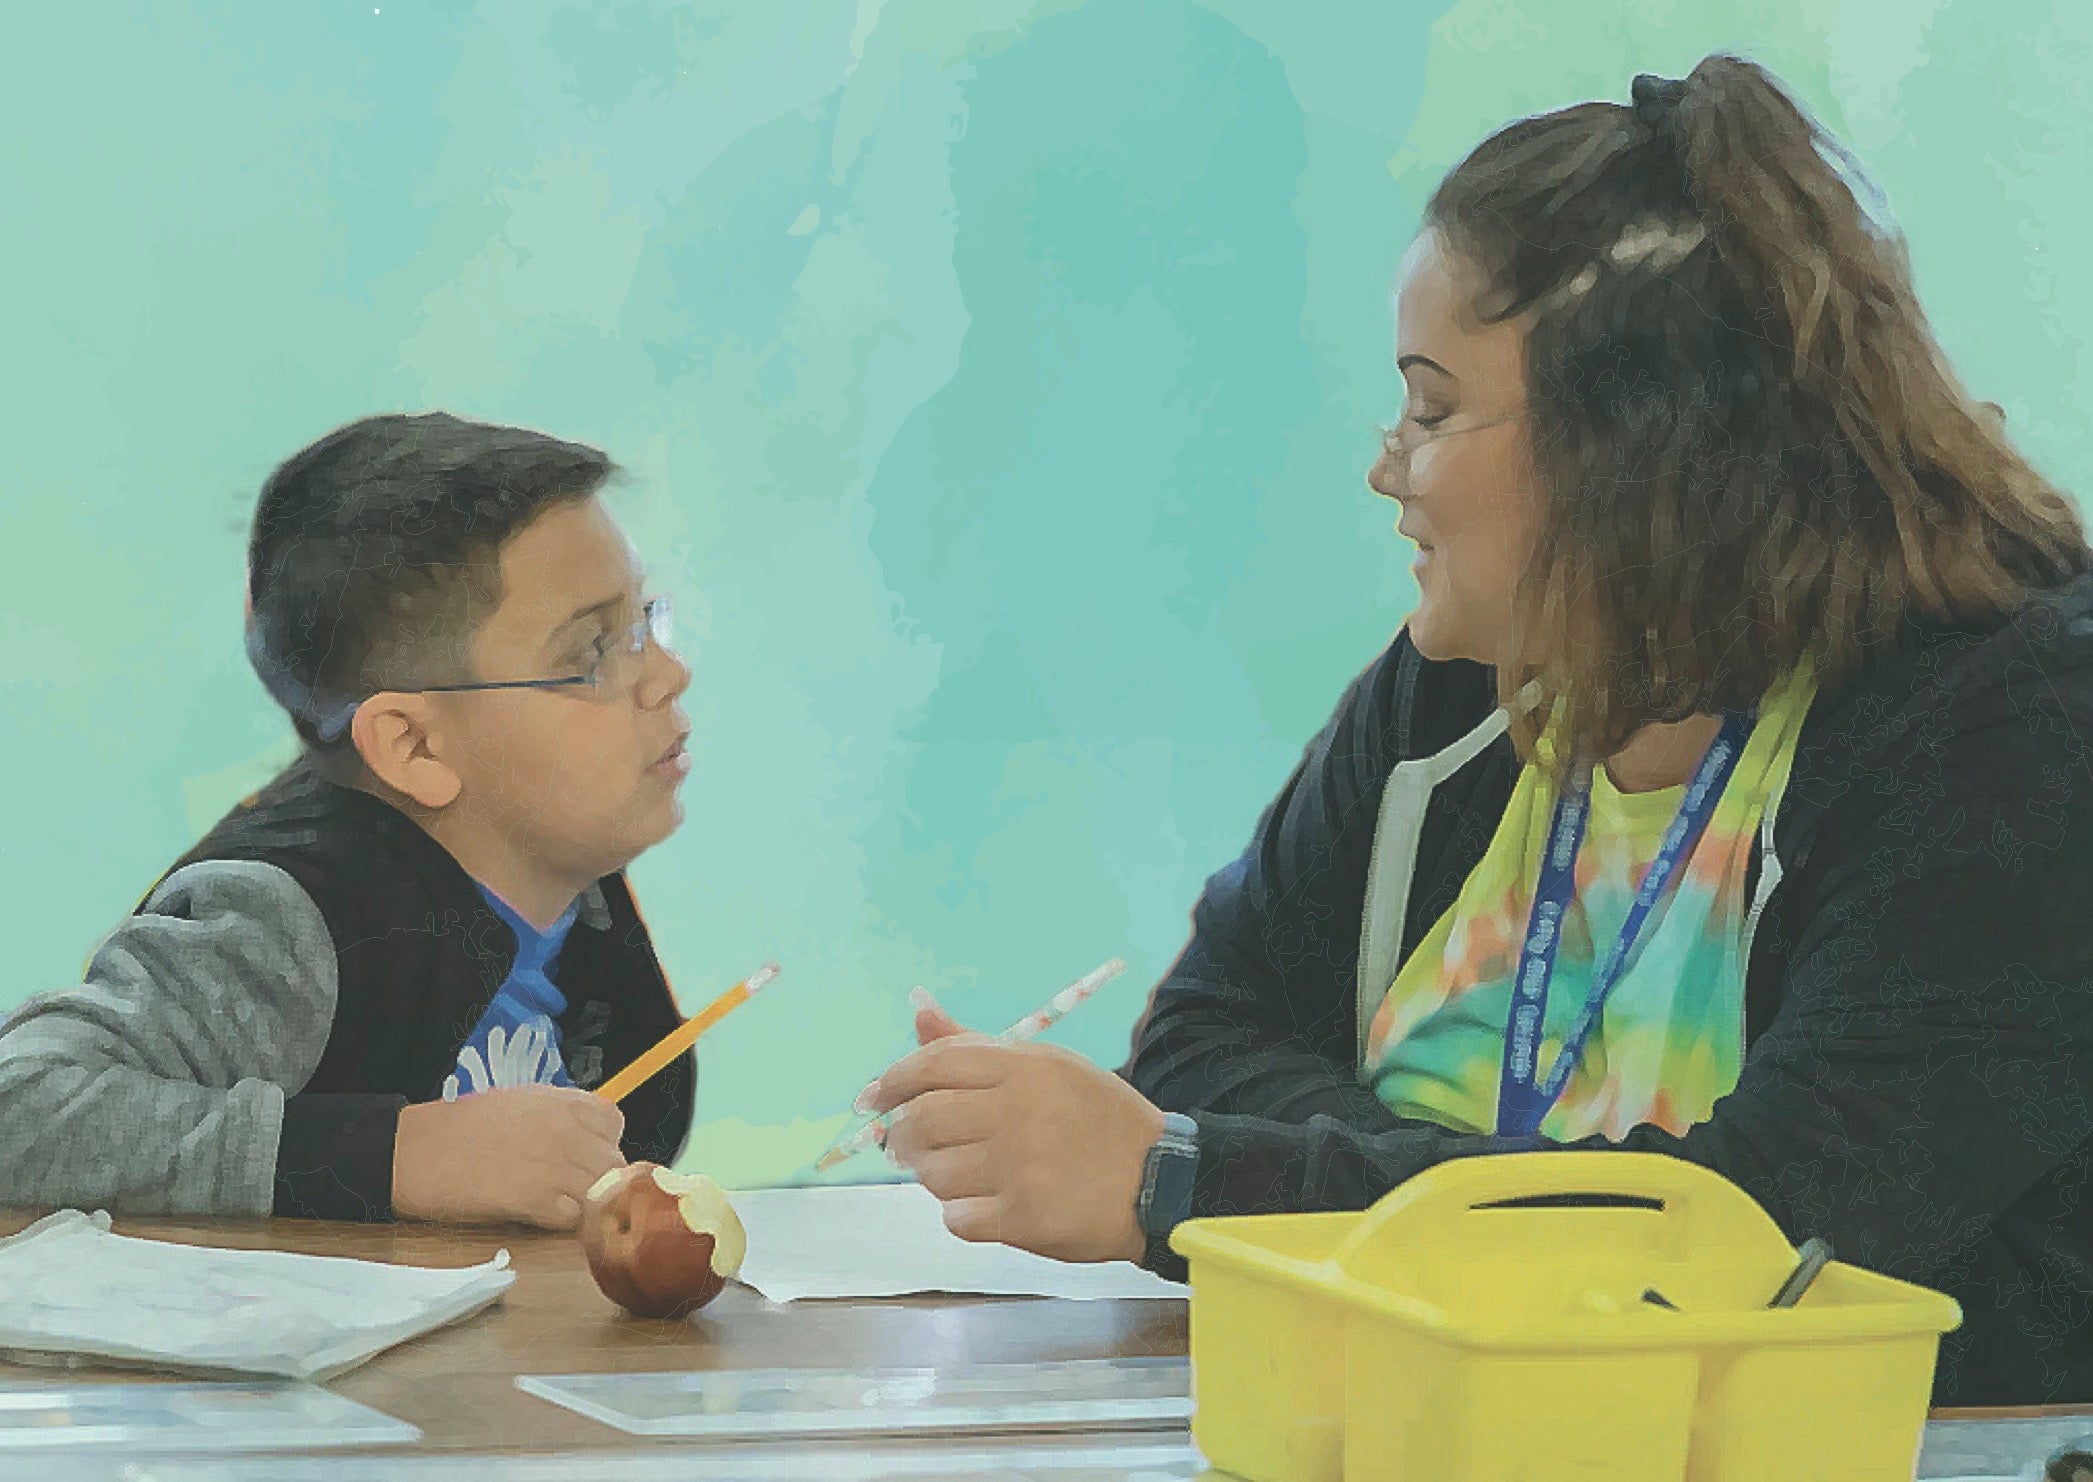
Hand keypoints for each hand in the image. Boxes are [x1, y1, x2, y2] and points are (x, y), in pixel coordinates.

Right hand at [393, 1084, 626, 1229]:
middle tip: (573, 1186)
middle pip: (613, 1162)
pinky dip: (563, 1222)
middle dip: (599, 1177)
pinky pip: (574, 1218)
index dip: (603, 1140)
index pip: (613, 1121)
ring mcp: (555, 1166)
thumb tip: (582, 1137)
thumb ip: (557, 1116)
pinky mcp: (537, 1201)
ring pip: (601, 1191)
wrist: (420, 1151)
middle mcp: (566, 1131)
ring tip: (558, 1204)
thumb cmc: (460, 1127)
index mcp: (561, 1103)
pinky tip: (540, 1215)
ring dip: (585, 1202)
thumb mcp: (520, 1103)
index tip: (588, 1152)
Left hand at [862, 993, 1166, 1263]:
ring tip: (962, 1174)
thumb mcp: (1048, 1067)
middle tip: (908, 1145)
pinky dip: (962, 1215)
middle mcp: (1016, 1111)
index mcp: (1023, 1067)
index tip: (872, 1099)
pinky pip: (956, 1218)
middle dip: (904, 1136)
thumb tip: (919, 1012)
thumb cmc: (1097, 1119)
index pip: (934, 1065)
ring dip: (935, 1177)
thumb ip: (976, 1047)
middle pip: (923, 1120)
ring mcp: (1018, 1167)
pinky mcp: (1022, 1217)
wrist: (1158, 1179)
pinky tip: (987, 1205)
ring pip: (933, 1173)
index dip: (892, 1081)